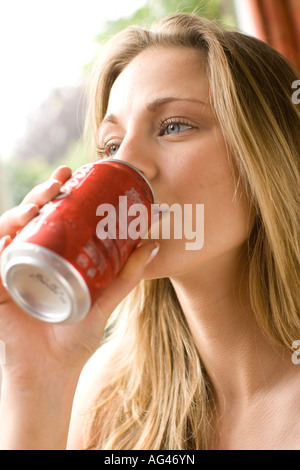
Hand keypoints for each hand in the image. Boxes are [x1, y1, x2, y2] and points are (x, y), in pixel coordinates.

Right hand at [0, 165, 158, 384]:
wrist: (53, 371)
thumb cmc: (75, 335)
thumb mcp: (106, 299)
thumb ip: (127, 274)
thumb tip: (153, 243)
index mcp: (49, 255)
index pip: (48, 216)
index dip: (54, 192)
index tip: (69, 173)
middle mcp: (27, 258)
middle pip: (26, 218)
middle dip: (37, 195)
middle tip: (56, 184)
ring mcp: (9, 272)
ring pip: (6, 233)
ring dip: (17, 216)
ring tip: (36, 208)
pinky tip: (9, 239)